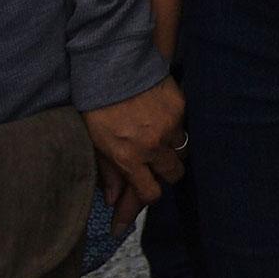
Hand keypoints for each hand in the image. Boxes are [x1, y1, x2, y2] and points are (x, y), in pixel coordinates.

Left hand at [83, 77, 186, 234]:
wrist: (115, 64)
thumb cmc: (98, 103)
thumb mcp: (95, 140)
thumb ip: (107, 171)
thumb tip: (113, 199)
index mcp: (129, 157)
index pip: (148, 193)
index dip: (141, 204)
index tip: (132, 213)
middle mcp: (153, 146)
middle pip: (172, 174)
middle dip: (163, 174)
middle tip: (153, 168)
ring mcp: (169, 126)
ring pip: (181, 151)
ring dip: (171, 151)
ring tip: (159, 143)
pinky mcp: (180, 107)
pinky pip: (183, 127)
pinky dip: (175, 128)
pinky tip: (162, 121)